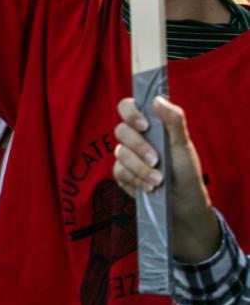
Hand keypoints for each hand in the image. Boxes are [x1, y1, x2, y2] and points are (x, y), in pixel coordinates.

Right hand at [113, 96, 220, 262]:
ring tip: (158, 181)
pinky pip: (118, 172)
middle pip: (121, 130)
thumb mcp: (184, 145)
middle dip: (139, 147)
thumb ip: (174, 120)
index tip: (143, 125)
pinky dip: (135, 180)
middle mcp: (135, 138)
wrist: (183, 206)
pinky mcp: (122, 175)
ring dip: (140, 168)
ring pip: (119, 154)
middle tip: (156, 160)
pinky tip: (149, 187)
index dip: (130, 112)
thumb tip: (157, 99)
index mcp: (150, 126)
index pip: (127, 107)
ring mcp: (126, 157)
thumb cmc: (187, 173)